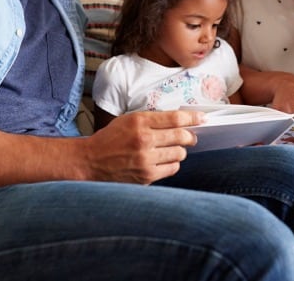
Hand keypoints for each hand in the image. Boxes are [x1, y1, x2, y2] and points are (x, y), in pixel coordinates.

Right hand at [83, 110, 203, 184]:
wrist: (90, 161)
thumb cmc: (110, 139)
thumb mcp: (129, 120)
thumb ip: (153, 119)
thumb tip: (181, 121)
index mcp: (140, 121)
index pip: (176, 118)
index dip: (193, 118)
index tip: (202, 119)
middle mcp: (144, 139)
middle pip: (182, 136)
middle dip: (189, 136)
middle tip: (189, 137)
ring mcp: (146, 159)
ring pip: (180, 154)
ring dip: (179, 151)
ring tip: (171, 149)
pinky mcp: (146, 176)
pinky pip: (172, 168)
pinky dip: (171, 164)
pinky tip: (163, 160)